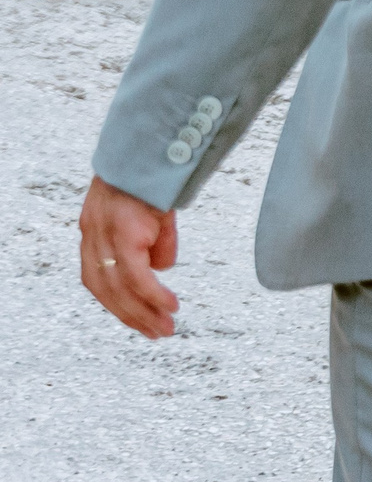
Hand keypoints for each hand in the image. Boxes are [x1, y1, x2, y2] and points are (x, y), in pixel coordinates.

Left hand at [80, 176, 179, 338]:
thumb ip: (156, 241)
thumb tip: (162, 268)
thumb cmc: (152, 174)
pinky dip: (152, 295)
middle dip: (132, 316)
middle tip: (157, 333)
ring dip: (143, 312)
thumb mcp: (152, 212)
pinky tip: (169, 306)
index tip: (138, 319)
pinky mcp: (124, 235)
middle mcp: (93, 237)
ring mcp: (106, 237)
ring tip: (165, 328)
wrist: (150, 148)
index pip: (98, 279)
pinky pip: (136, 276)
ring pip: (120, 288)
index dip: (117, 303)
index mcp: (94, 231)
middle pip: (106, 290)